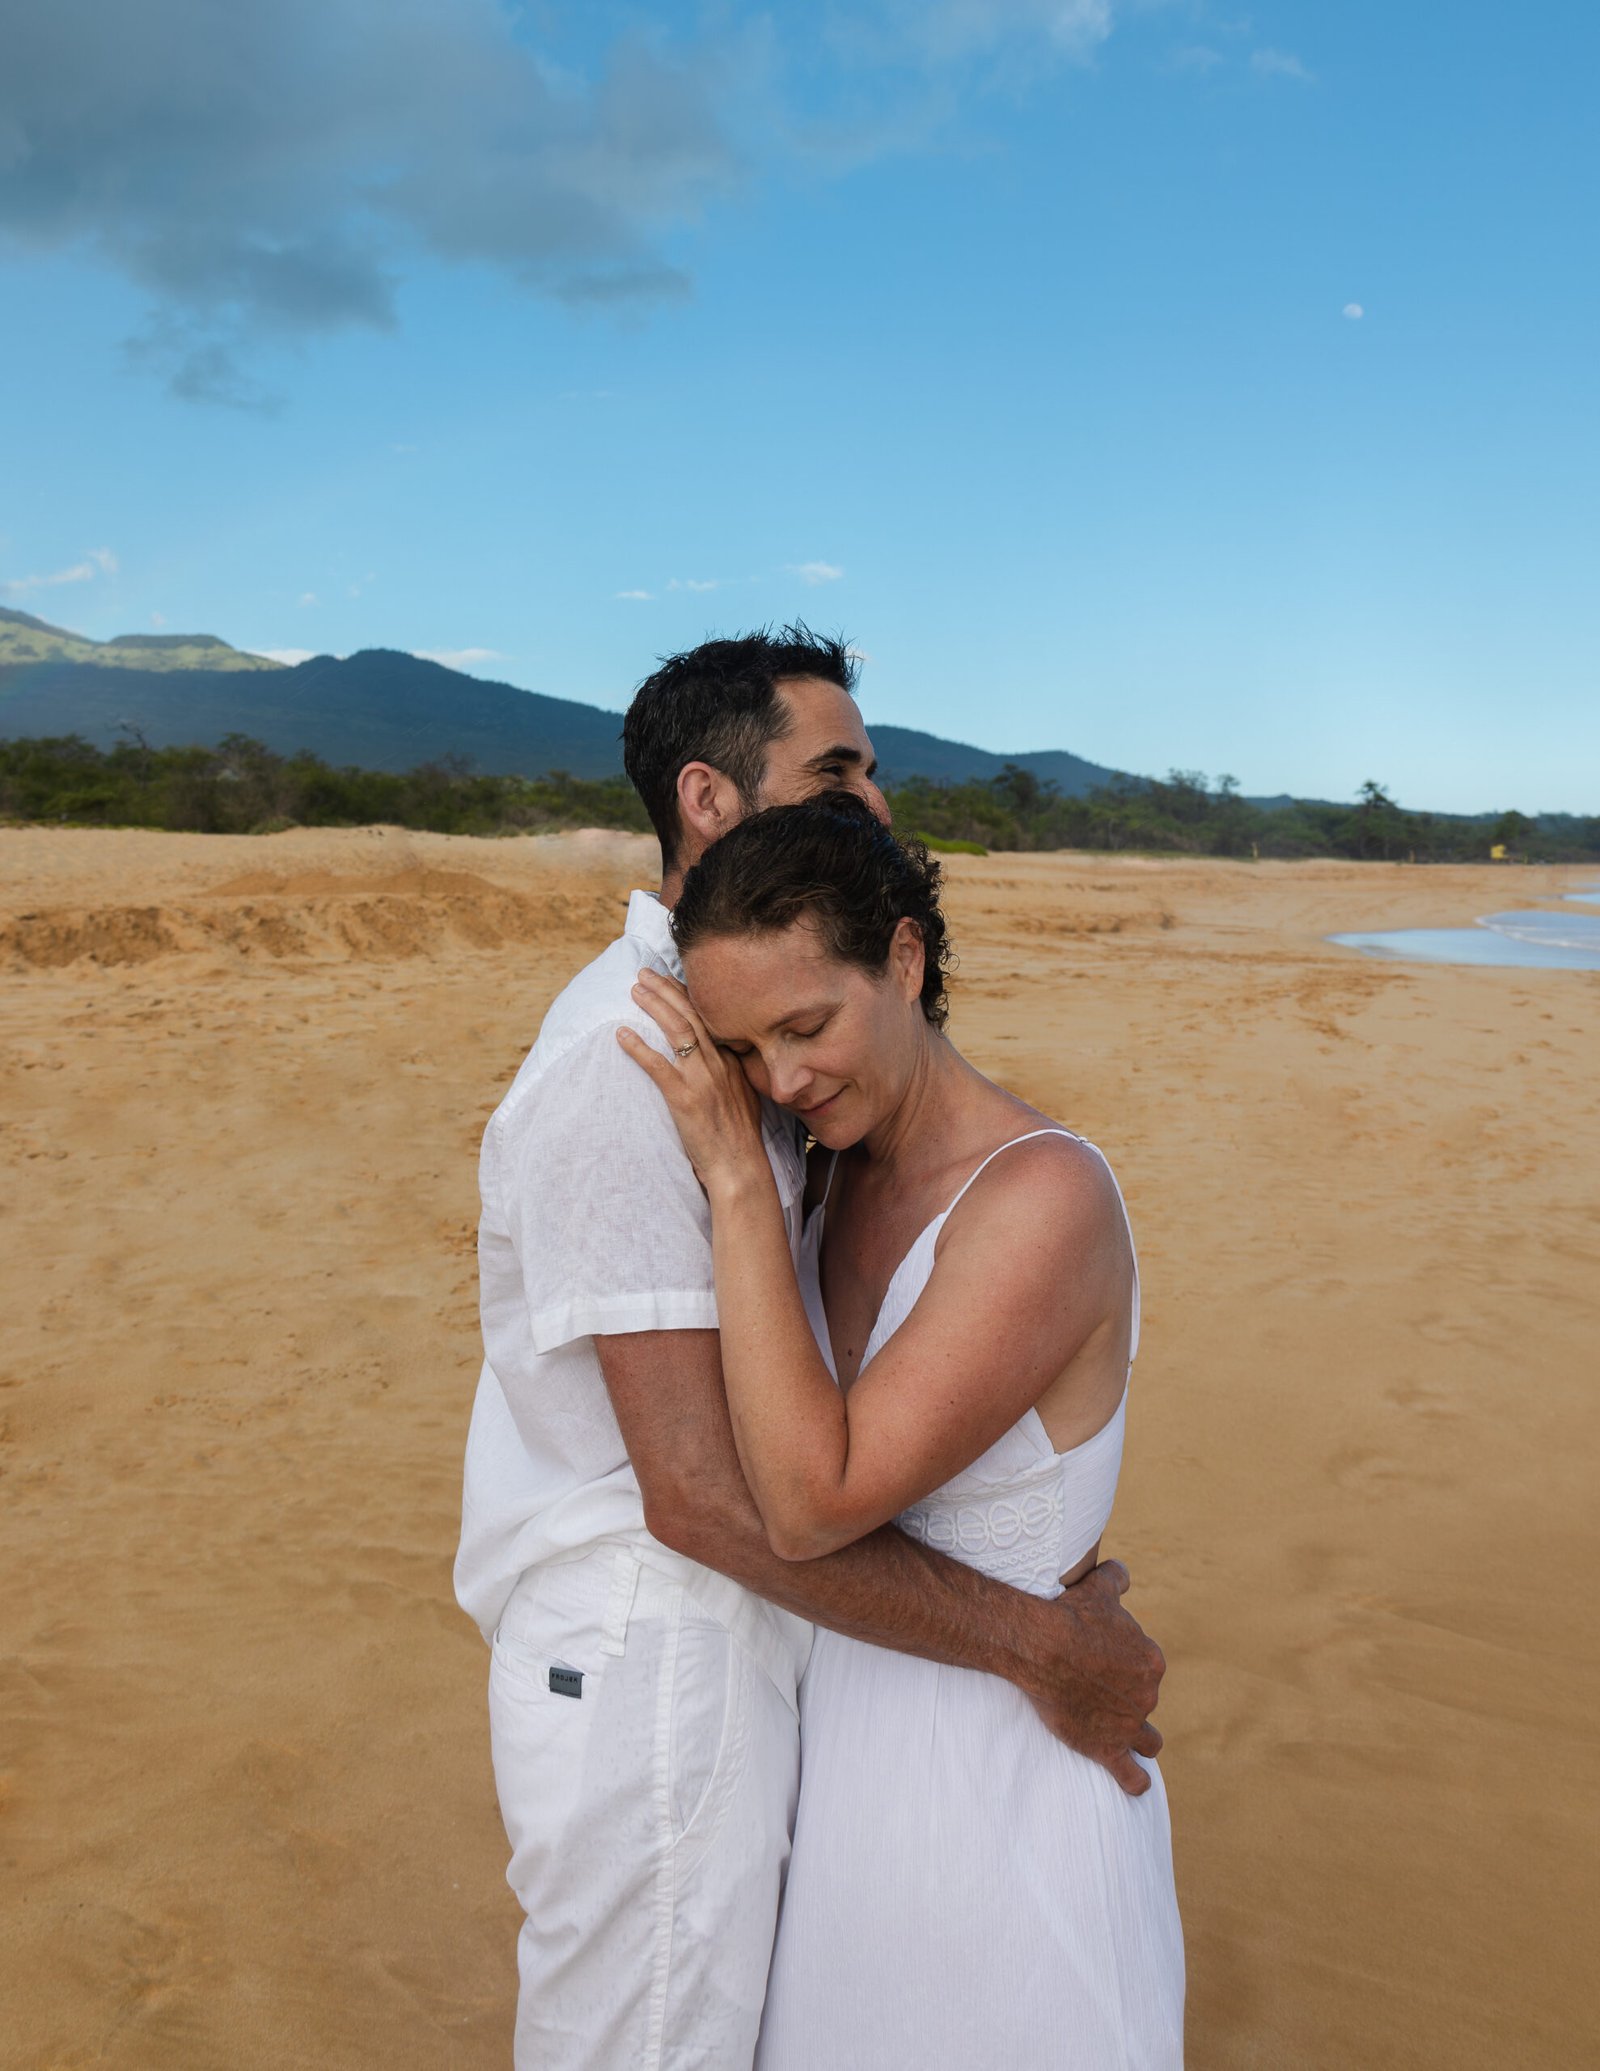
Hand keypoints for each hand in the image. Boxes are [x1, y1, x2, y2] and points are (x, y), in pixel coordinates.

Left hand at [617, 969, 767, 1190]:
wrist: (740, 1166)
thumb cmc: (739, 1139)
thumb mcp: (744, 1098)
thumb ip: (731, 1076)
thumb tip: (721, 1063)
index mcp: (731, 1062)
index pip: (709, 1019)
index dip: (688, 996)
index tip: (671, 979)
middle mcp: (718, 1064)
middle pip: (691, 1015)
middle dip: (667, 990)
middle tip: (645, 973)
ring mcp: (702, 1080)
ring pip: (676, 1031)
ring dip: (654, 1006)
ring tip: (635, 990)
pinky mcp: (684, 1098)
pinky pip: (657, 1066)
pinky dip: (638, 1048)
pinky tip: (621, 1035)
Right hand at [1020, 1561, 1165, 1794]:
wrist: (1042, 1646)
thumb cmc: (1070, 1615)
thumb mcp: (1098, 1589)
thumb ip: (1117, 1579)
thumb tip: (1123, 1573)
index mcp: (1151, 1662)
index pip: (1147, 1670)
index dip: (1126, 1667)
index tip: (1104, 1664)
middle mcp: (1147, 1695)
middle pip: (1144, 1702)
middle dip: (1128, 1699)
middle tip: (1098, 1691)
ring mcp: (1128, 1725)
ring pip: (1147, 1740)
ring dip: (1139, 1739)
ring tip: (1126, 1738)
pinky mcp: (1107, 1748)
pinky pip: (1131, 1774)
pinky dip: (1135, 1781)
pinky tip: (1136, 1783)